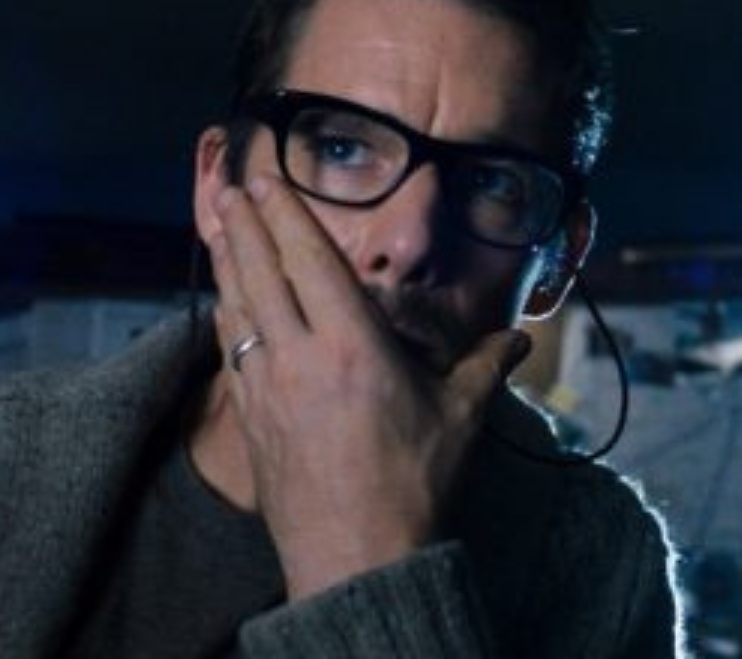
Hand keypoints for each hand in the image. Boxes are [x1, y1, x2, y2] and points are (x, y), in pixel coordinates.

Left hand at [206, 174, 529, 599]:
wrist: (357, 559)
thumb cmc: (414, 486)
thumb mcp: (460, 419)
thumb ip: (486, 368)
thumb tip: (522, 341)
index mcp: (352, 347)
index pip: (312, 263)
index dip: (288, 216)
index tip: (269, 181)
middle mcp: (299, 358)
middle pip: (262, 274)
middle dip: (246, 225)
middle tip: (232, 186)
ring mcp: (266, 389)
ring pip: (238, 309)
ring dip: (228, 263)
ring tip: (219, 228)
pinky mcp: (251, 421)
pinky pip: (230, 353)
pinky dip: (227, 317)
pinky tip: (227, 308)